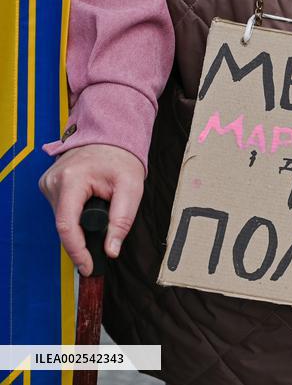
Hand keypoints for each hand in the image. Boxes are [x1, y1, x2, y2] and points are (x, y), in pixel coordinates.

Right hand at [38, 144, 144, 275]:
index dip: (77, 250)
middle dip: (85, 236)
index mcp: (71, 180)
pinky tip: (90, 205)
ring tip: (101, 208)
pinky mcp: (49, 186)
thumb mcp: (131, 188)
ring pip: (63, 220)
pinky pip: (62, 211)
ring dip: (82, 223)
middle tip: (106, 235)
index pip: (66, 225)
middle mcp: (53, 182)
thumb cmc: (121, 159)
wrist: (110, 136)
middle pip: (65, 225)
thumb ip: (122, 220)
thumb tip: (111, 250)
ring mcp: (48, 183)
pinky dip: (76, 215)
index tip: (88, 267)